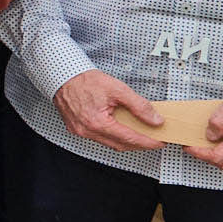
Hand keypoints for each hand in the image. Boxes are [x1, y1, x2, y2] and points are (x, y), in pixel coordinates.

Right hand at [52, 67, 166, 156]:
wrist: (63, 76)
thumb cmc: (85, 80)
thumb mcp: (118, 89)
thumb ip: (139, 106)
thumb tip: (155, 120)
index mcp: (97, 123)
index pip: (129, 138)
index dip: (147, 142)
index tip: (160, 142)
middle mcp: (87, 131)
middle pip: (120, 145)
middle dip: (139, 145)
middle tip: (154, 139)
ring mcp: (80, 132)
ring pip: (110, 143)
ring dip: (126, 141)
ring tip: (140, 134)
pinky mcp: (77, 129)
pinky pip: (100, 138)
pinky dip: (114, 137)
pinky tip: (121, 130)